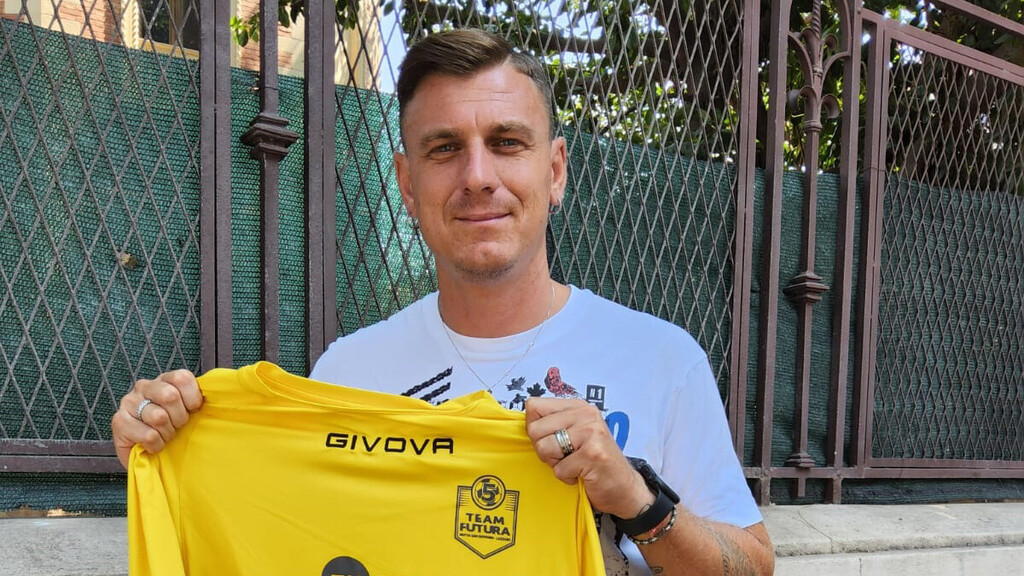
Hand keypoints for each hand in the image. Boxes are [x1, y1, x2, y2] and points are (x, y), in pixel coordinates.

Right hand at [111, 369, 203, 468]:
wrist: (148, 456)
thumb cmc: (171, 430)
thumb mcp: (187, 411)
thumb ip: (197, 399)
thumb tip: (217, 390)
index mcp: (164, 380)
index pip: (182, 378)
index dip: (192, 398)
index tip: (192, 411)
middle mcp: (144, 386)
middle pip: (170, 395)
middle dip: (179, 418)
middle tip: (177, 426)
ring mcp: (128, 402)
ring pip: (159, 417)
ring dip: (167, 433)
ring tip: (165, 436)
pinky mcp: (119, 421)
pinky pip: (148, 435)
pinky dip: (157, 445)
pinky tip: (153, 445)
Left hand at [524, 397, 653, 517]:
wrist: (624, 488)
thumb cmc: (594, 463)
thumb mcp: (575, 434)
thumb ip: (553, 424)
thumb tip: (525, 421)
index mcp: (578, 406)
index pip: (534, 405)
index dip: (535, 428)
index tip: (551, 440)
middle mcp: (585, 414)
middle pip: (534, 429)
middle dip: (544, 449)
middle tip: (564, 457)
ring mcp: (590, 432)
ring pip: (543, 448)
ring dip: (555, 464)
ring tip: (574, 465)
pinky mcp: (592, 453)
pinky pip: (558, 469)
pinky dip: (567, 478)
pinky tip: (582, 475)